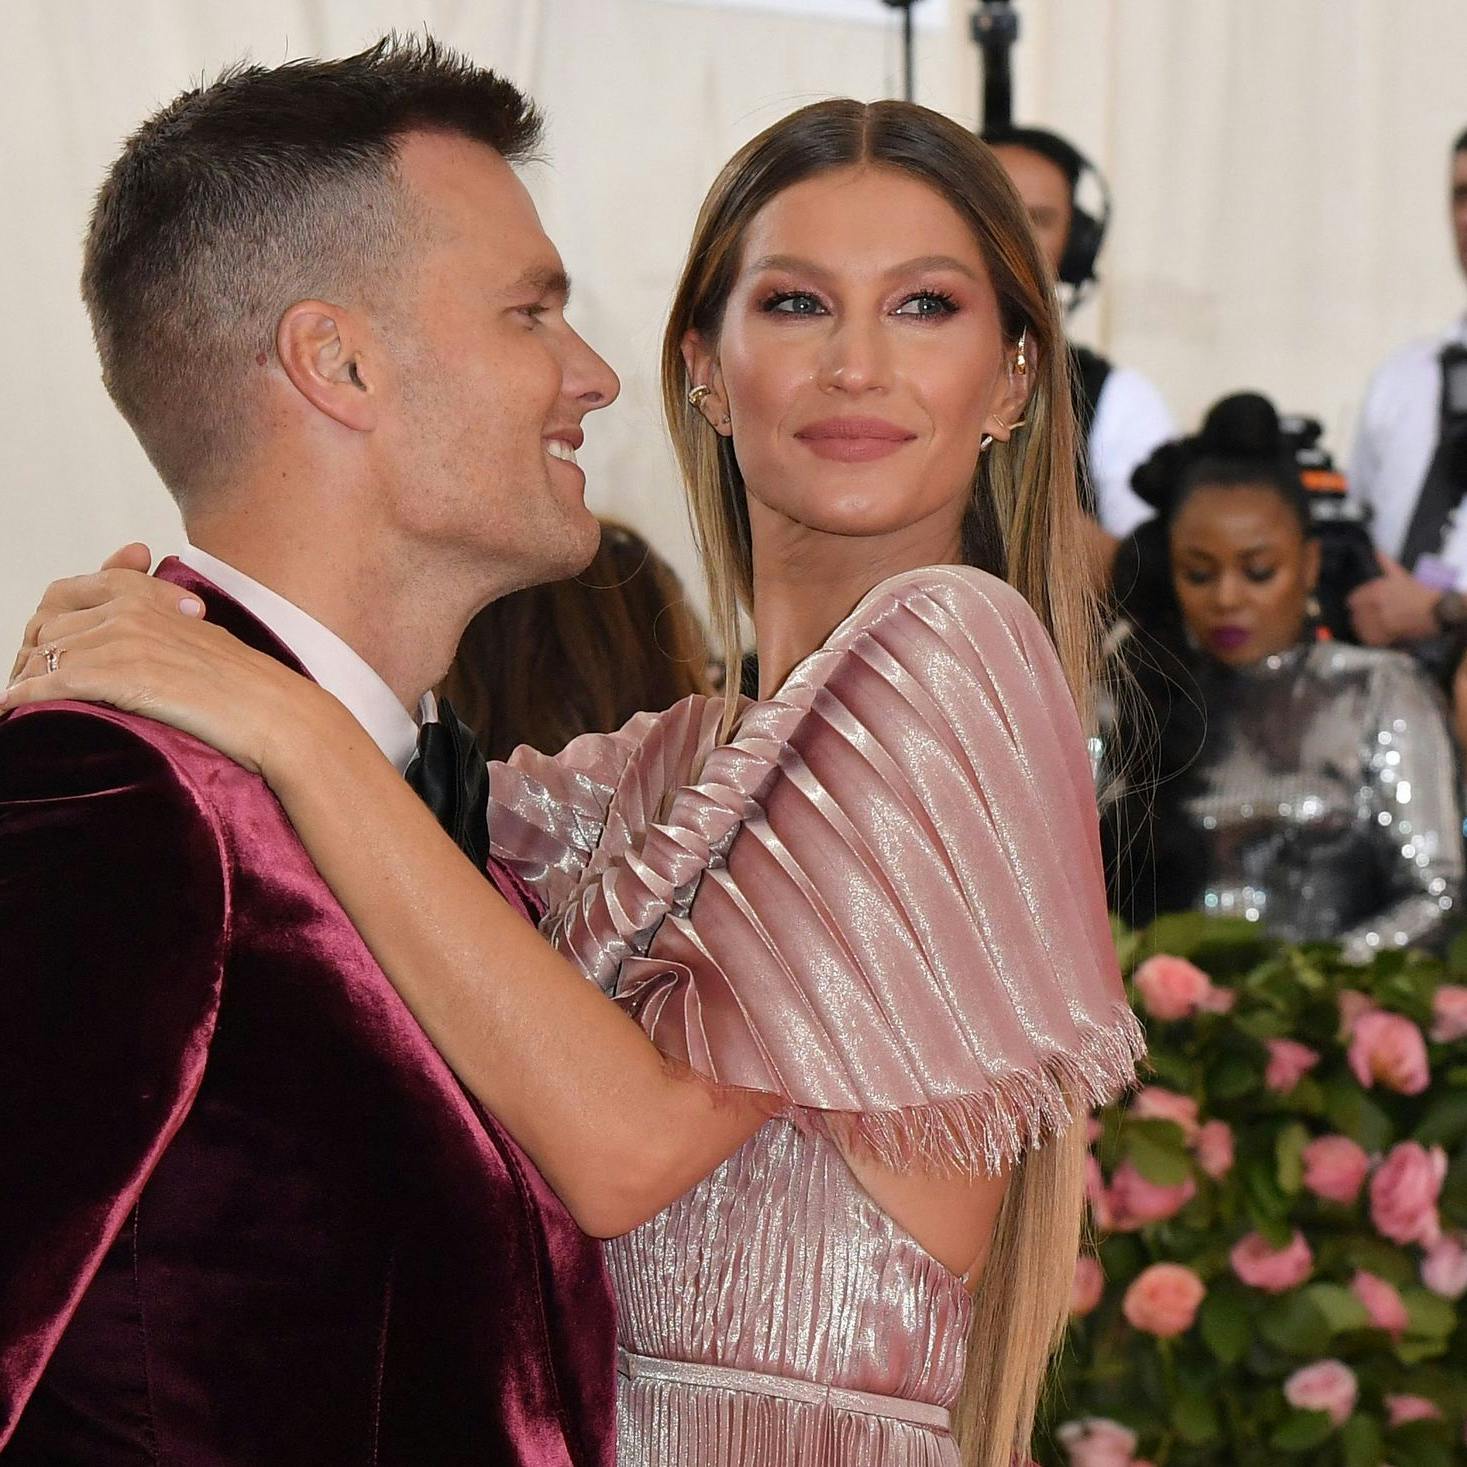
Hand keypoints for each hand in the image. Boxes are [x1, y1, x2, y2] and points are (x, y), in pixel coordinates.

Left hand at [3, 542, 334, 777]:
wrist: (275, 713)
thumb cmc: (247, 686)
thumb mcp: (200, 636)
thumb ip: (161, 621)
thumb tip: (135, 639)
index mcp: (147, 595)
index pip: (68, 592)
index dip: (46, 621)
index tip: (40, 648)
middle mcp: (130, 610)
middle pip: (48, 625)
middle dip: (29, 656)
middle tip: (26, 683)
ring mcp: (125, 641)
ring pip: (45, 654)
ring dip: (25, 679)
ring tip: (20, 700)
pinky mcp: (122, 676)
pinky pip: (52, 682)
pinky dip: (25, 696)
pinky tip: (16, 709)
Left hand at [1346, 552, 1441, 645]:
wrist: (1437, 610)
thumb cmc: (1421, 593)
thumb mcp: (1403, 576)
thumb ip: (1386, 564)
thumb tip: (1377, 552)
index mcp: (1377, 590)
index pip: (1353, 599)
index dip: (1355, 603)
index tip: (1357, 605)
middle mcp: (1376, 605)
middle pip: (1356, 613)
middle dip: (1360, 615)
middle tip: (1366, 616)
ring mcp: (1381, 621)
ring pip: (1361, 626)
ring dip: (1363, 626)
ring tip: (1371, 625)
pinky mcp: (1387, 634)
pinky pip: (1369, 638)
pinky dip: (1370, 637)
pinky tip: (1375, 635)